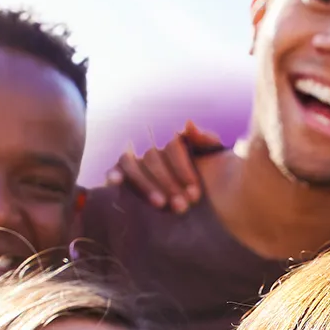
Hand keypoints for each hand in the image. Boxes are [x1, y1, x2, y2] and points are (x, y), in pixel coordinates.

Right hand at [103, 120, 224, 212]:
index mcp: (173, 138)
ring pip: (132, 164)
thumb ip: (207, 139)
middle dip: (167, 183)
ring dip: (146, 184)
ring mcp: (137, 159)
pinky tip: (115, 181)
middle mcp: (153, 145)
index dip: (182, 168)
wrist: (213, 202)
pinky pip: (116, 169)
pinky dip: (113, 173)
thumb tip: (187, 124)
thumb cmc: (216, 176)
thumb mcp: (216, 157)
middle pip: (152, 157)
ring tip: (161, 204)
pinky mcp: (123, 174)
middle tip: (182, 206)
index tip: (195, 193)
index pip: (171, 146)